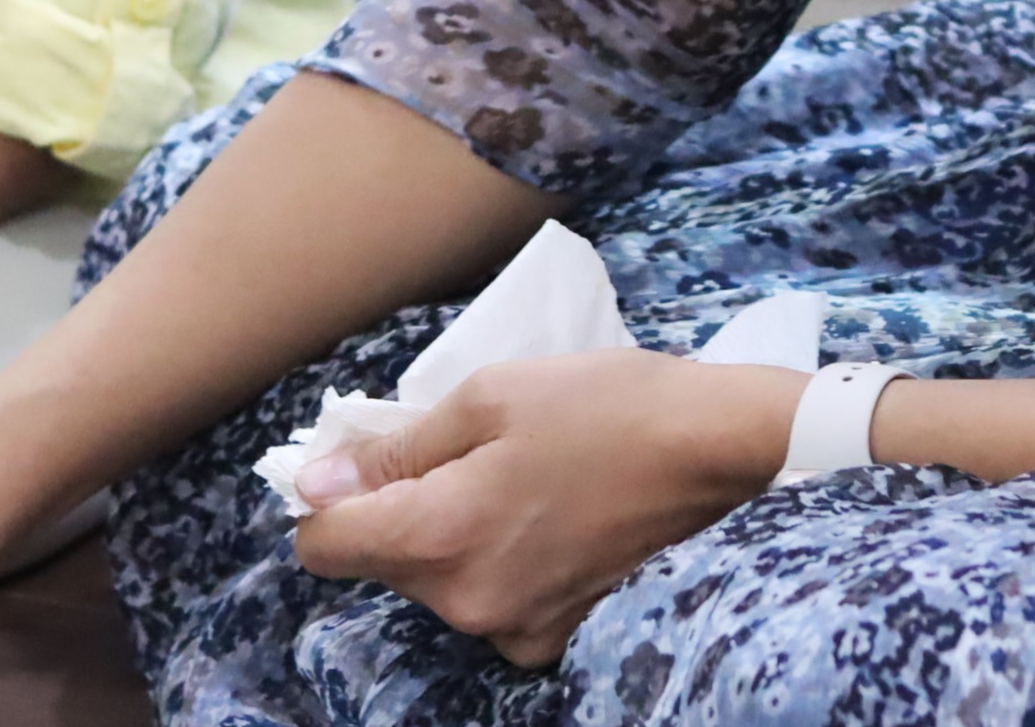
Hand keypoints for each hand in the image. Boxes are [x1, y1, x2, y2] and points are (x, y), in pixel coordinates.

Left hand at [291, 348, 800, 669]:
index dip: (327, 497)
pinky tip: (546, 515)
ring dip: (451, 534)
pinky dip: (499, 562)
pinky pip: (491, 600)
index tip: (361, 459)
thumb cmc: (605, 407)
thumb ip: (395, 449)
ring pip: (438, 581)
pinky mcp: (555, 637)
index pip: (325, 545)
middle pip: (384, 563)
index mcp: (439, 536)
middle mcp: (466, 602)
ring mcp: (514, 628)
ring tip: (516, 477)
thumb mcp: (489, 398)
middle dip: (401, 509)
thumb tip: (315, 482)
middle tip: (462, 449)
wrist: (719, 450)